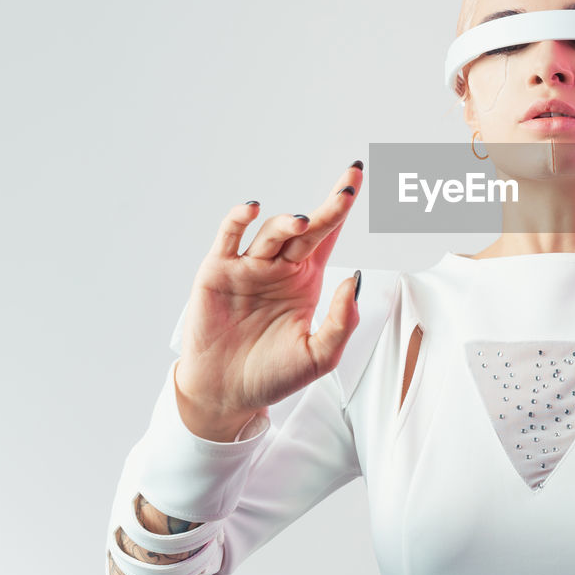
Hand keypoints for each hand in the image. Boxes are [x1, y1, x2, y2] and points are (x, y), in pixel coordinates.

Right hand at [173, 163, 364, 439]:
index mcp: (306, 280)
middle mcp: (279, 267)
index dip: (342, 206)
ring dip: (288, 222)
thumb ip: (341, 321)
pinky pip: (230, 237)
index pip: (329, 234)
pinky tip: (254, 209)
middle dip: (330, 206)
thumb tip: (352, 280)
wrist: (226, 395)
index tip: (357, 180)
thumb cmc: (272, 376)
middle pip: (308, 227)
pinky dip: (240, 219)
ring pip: (273, 232)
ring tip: (303, 223)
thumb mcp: (319, 356)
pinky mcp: (218, 271)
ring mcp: (248, 266)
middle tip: (349, 188)